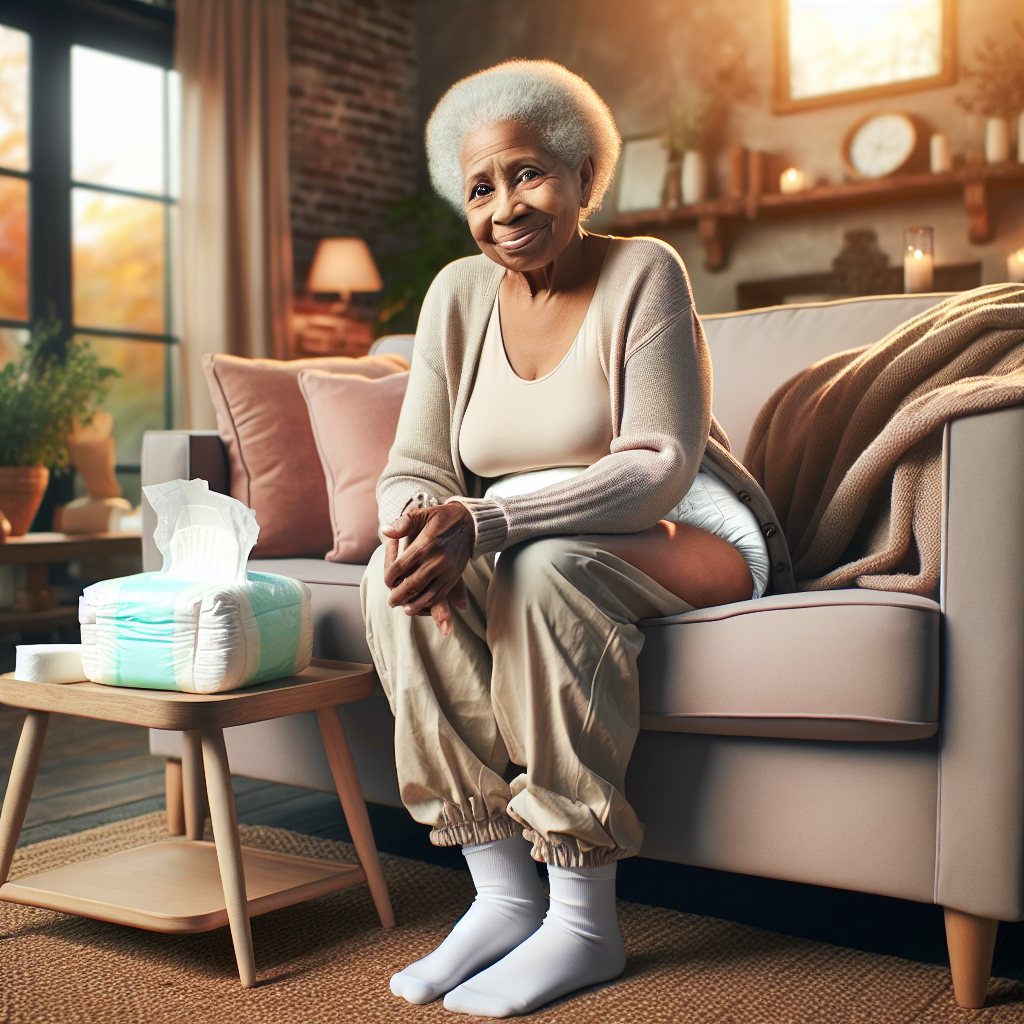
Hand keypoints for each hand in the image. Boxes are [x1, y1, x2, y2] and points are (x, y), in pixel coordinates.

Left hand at [382, 502, 472, 634]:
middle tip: (391, 601)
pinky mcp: (455, 576)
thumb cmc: (441, 518)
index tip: (387, 581)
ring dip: (414, 605)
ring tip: (404, 609)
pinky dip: (429, 604)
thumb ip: (403, 523)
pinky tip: (420, 607)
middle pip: (412, 585)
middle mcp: (437, 560)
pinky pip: (441, 595)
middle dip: (398, 596)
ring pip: (427, 595)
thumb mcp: (422, 513)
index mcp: (425, 545)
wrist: (469, 523)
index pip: (400, 567)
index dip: (390, 577)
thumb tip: (386, 532)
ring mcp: (447, 571)